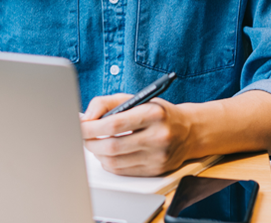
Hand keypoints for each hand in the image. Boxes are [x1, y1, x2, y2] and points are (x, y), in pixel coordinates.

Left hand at [80, 94, 194, 176]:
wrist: (189, 131)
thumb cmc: (158, 112)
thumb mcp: (136, 98)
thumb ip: (107, 103)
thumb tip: (86, 117)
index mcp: (153, 114)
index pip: (115, 124)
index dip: (92, 127)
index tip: (81, 125)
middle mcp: (158, 137)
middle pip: (113, 146)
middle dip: (90, 142)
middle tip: (82, 135)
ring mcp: (158, 157)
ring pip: (115, 162)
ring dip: (97, 154)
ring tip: (93, 143)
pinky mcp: (155, 171)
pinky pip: (123, 171)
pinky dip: (109, 163)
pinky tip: (106, 154)